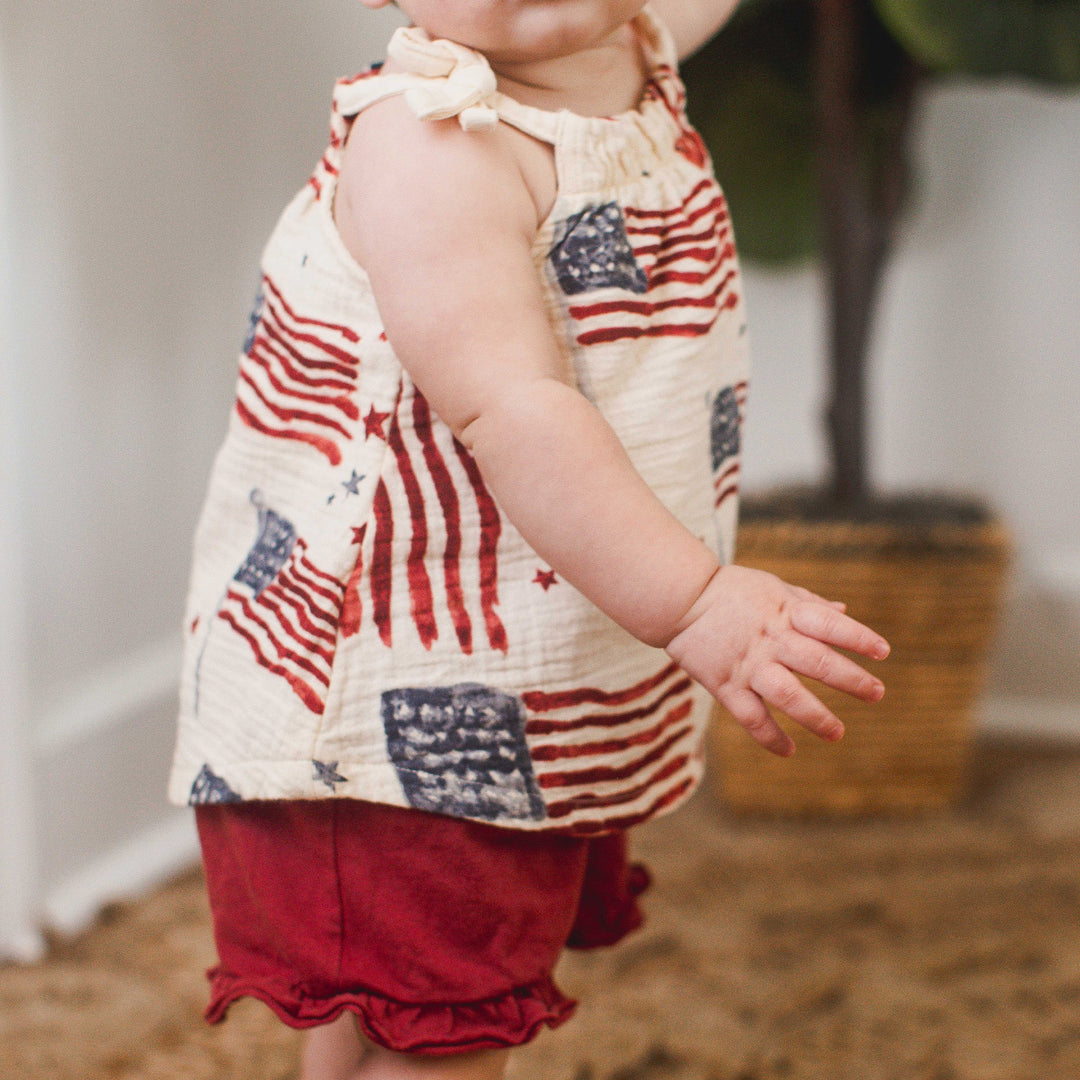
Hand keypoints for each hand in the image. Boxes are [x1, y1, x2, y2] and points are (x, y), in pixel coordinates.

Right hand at [664, 564, 889, 756]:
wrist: (679, 599)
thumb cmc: (730, 590)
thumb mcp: (773, 587)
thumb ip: (809, 602)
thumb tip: (845, 611)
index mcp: (785, 611)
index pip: (830, 624)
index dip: (858, 637)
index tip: (882, 652)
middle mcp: (771, 639)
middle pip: (818, 662)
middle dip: (852, 680)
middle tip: (876, 693)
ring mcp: (749, 664)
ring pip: (788, 695)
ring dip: (816, 716)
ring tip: (837, 733)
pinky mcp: (725, 684)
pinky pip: (751, 716)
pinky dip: (770, 737)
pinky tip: (789, 750)